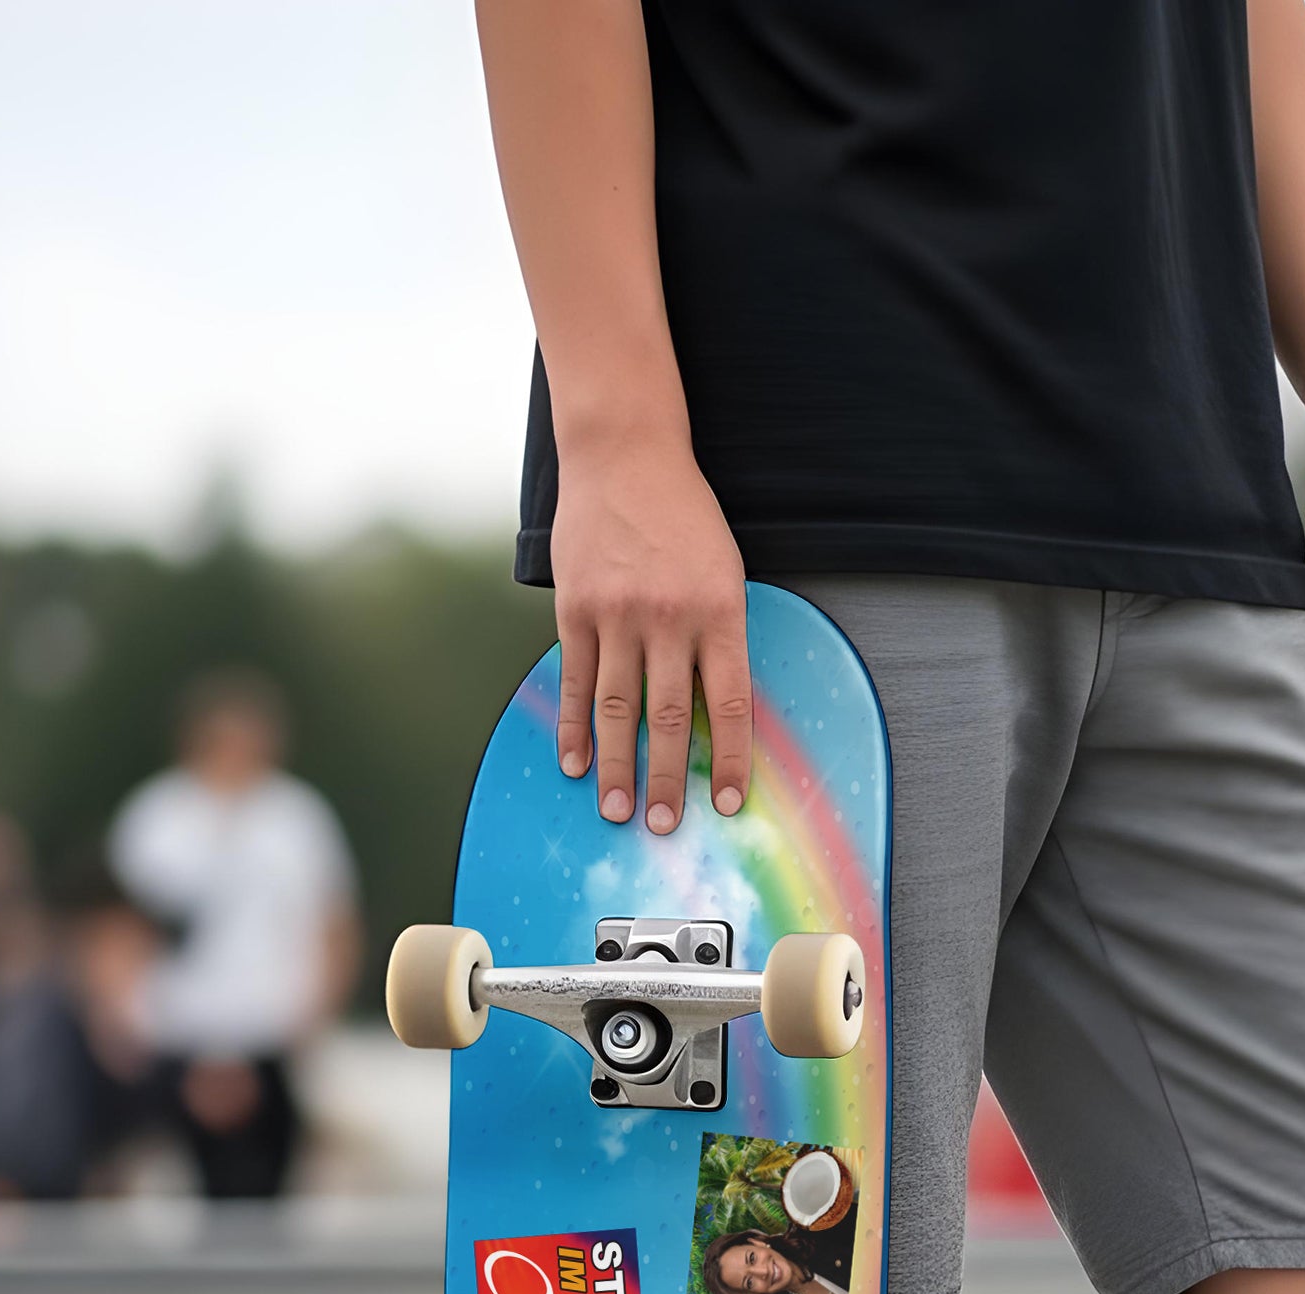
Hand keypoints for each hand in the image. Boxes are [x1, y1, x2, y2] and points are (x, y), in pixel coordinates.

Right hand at [547, 437, 751, 831]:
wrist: (625, 456)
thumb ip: (721, 638)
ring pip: (617, 708)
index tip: (729, 804)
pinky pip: (574, 679)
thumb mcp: (725, 573)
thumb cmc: (685, 519)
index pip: (730, 703)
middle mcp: (669, 617)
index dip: (732, 760)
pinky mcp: (575, 608)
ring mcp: (618, 613)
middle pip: (670, 717)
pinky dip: (572, 726)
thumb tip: (717, 714)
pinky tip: (573, 763)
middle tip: (664, 826)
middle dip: (669, 779)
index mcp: (719, 611)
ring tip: (617, 810)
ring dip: (617, 766)